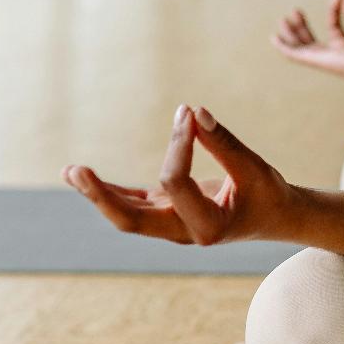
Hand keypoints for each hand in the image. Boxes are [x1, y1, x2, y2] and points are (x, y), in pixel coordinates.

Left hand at [61, 105, 289, 245]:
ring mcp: (170, 227)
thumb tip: (194, 110)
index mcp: (208, 227)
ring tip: (69, 171)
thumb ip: (224, 143)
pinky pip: (132, 205)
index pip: (176, 182)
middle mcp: (182, 233)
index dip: (179, 144)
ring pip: (125, 215)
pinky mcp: (166, 215)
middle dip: (101, 197)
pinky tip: (81, 177)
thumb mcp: (253, 168)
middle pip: (130, 221)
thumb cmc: (268, 193)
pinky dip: (109, 191)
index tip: (188, 112)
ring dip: (97, 194)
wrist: (274, 218)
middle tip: (76, 171)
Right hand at [271, 0, 343, 79]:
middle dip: (302, 26)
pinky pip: (294, 54)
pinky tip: (274, 37)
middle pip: (310, 40)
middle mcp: (330, 55)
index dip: (334, 9)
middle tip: (296, 11)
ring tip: (284, 19)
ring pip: (300, 46)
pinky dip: (283, 46)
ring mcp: (321, 58)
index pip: (333, 26)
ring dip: (290, 33)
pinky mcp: (313, 59)